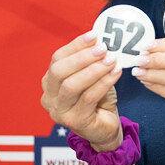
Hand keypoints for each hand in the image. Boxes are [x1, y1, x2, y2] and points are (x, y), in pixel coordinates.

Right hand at [40, 31, 123, 148]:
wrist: (106, 128)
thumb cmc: (98, 100)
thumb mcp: (93, 76)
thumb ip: (91, 61)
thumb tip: (99, 40)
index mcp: (49, 83)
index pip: (57, 59)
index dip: (75, 46)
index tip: (94, 36)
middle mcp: (49, 98)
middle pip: (59, 71)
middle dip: (82, 57)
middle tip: (103, 49)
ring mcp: (59, 112)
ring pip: (72, 85)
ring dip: (94, 70)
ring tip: (111, 60)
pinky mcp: (74, 121)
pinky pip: (89, 97)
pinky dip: (104, 82)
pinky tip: (116, 73)